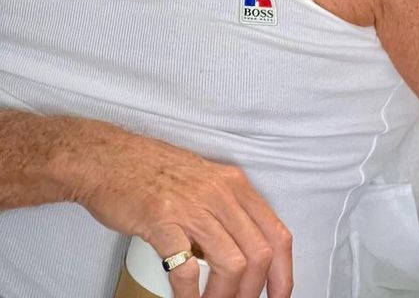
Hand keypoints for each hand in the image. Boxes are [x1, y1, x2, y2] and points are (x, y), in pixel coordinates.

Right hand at [66, 121, 291, 297]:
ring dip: (224, 297)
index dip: (283, 272)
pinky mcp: (161, 221)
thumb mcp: (206, 182)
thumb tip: (244, 254)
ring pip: (231, 263)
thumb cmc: (155, 172)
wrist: (111, 159)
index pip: (276, 233)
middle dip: (252, 291)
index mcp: (235, 186)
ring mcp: (192, 207)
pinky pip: (187, 267)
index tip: (279, 295)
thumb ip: (227, 211)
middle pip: (258, 254)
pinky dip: (190, 293)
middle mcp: (221, 194)